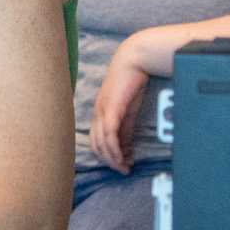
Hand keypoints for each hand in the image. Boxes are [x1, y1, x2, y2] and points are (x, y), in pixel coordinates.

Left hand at [88, 37, 153, 173]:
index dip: (107, 156)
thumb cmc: (131, 82)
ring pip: (100, 143)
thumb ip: (126, 129)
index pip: (96, 141)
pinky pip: (109, 134)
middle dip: (109, 161)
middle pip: (95, 145)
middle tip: (123, 170)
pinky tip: (123, 157)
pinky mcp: (111, 108)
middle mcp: (97, 113)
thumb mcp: (128, 110)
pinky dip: (115, 149)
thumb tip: (126, 148)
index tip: (122, 164)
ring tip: (124, 167)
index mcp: (100, 112)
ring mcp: (102, 110)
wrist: (134, 60)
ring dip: (112, 158)